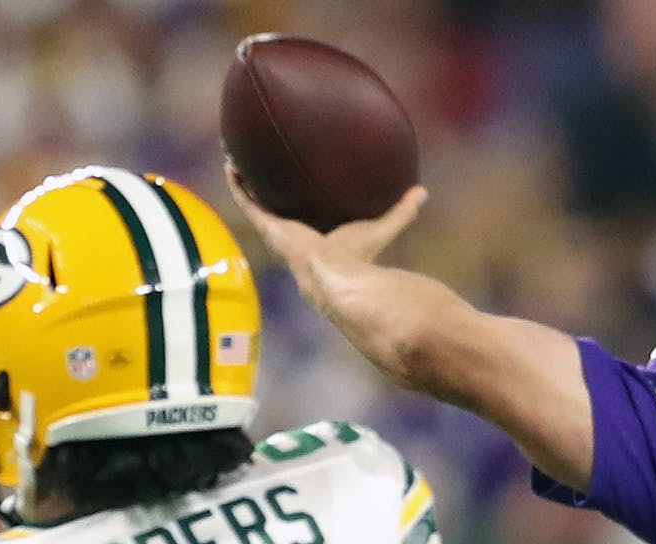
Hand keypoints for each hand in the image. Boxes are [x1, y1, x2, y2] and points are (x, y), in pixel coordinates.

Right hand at [224, 163, 427, 316]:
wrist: (335, 275)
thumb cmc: (358, 258)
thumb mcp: (380, 226)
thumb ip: (401, 211)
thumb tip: (423, 191)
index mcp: (313, 233)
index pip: (302, 212)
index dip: (297, 196)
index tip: (293, 176)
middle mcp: (291, 231)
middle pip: (273, 204)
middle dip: (265, 185)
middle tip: (259, 161)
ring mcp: (276, 229)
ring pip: (254, 200)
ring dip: (245, 180)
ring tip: (237, 156)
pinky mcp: (267, 227)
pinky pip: (246, 202)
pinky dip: (238, 184)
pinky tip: (232, 163)